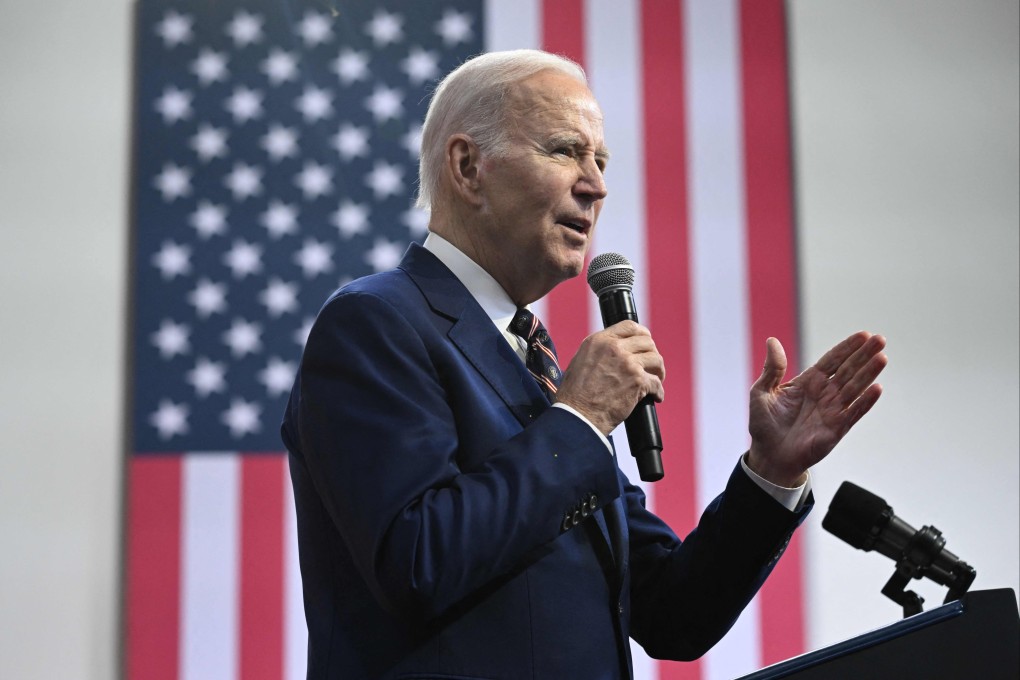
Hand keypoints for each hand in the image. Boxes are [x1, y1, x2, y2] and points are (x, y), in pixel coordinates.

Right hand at [556, 321, 664, 434]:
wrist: (578, 415)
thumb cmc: (575, 394)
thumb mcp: (581, 361)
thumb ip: (599, 352)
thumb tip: (615, 352)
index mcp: (599, 340)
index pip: (629, 326)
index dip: (642, 334)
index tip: (645, 344)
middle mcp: (614, 348)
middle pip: (647, 342)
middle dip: (652, 354)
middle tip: (651, 366)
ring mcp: (628, 363)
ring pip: (656, 359)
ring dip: (658, 371)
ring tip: (656, 379)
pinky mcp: (637, 381)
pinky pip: (657, 383)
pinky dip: (658, 391)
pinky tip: (656, 396)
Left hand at [747, 332, 886, 486]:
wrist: (769, 454)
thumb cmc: (764, 424)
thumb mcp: (762, 392)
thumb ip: (772, 368)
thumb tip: (771, 341)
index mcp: (809, 381)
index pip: (832, 360)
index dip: (847, 348)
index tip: (863, 335)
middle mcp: (824, 393)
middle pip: (848, 369)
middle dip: (864, 354)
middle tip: (880, 339)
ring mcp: (832, 410)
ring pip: (855, 387)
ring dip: (869, 373)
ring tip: (882, 357)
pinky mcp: (836, 428)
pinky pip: (854, 412)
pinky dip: (865, 401)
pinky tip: (877, 388)